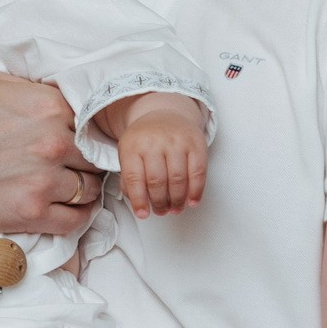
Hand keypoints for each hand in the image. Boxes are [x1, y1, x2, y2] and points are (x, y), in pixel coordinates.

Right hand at [0, 73, 99, 239]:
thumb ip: (35, 92)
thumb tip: (60, 100)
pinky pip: (76, 221)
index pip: (92, 121)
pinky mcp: (31, 213)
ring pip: (91, 189)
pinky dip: (77, 217)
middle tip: (73, 165)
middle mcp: (54, 141)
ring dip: (83, 189)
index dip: (86, 131)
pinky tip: (65, 209)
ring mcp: (44, 180)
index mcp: (49, 105)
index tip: (78, 139)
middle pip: (95, 156)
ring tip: (68, 188)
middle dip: (86, 160)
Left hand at [117, 102, 207, 216]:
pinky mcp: (195, 143)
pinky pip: (198, 172)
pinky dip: (196, 191)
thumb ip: (129, 177)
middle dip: (159, 202)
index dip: (139, 200)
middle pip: (157, 181)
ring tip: (175, 209)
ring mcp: (176, 141)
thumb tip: (138, 203)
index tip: (143, 214)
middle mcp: (154, 142)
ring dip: (177, 200)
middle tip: (161, 211)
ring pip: (177, 179)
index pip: (133, 178)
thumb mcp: (128, 153)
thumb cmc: (145, 140)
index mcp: (132, 146)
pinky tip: (192, 201)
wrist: (165, 113)